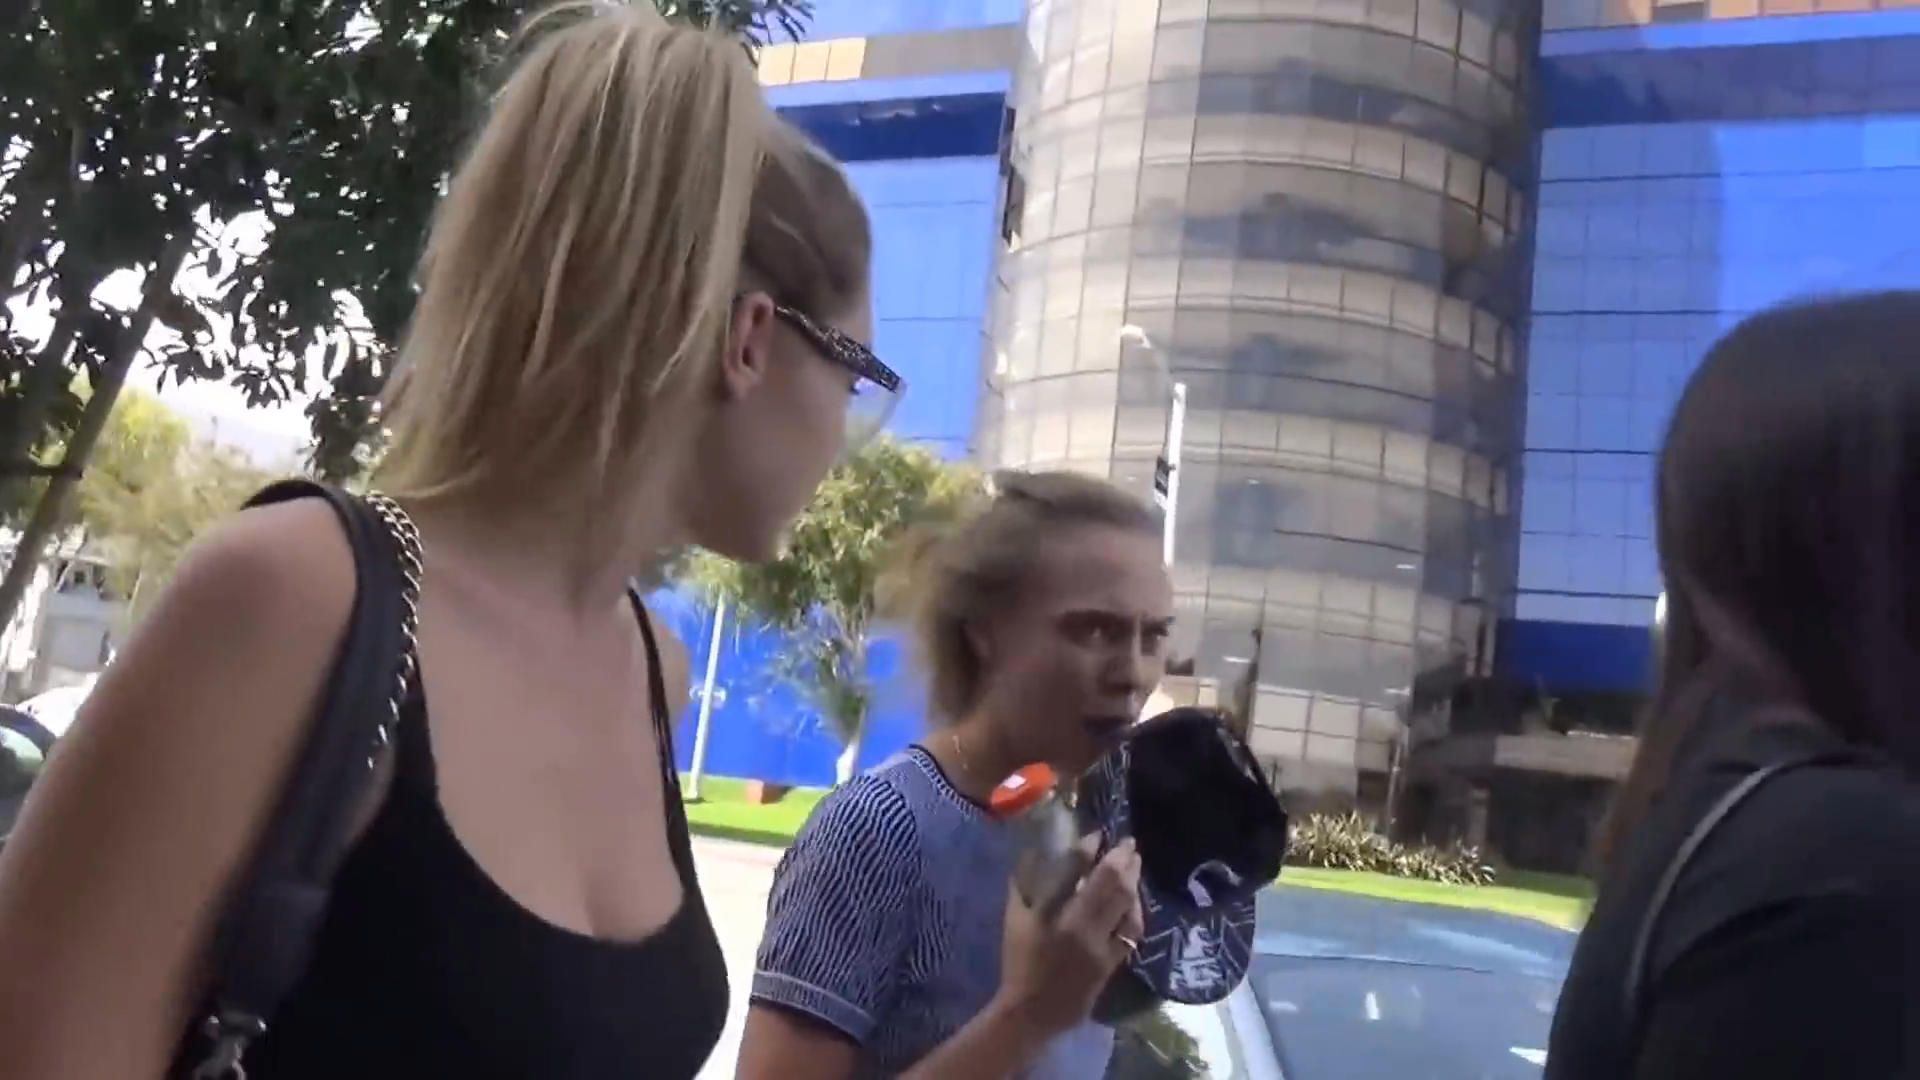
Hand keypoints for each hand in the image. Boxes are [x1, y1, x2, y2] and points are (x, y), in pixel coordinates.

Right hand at [993, 836, 1144, 1039]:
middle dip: (1122, 859)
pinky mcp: (1111, 963)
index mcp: (1051, 914)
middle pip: (1109, 885)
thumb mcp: (1015, 918)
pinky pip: (1131, 932)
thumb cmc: (1020, 961)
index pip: (1074, 871)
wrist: (1032, 1009)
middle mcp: (1079, 927)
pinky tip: (1135, 901)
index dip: (1088, 848)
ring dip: (1134, 882)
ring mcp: (1099, 946)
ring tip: (1134, 866)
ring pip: (1126, 907)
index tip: (1097, 834)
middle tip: (1128, 843)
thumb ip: (1025, 884)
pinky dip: (1135, 911)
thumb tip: (1036, 851)